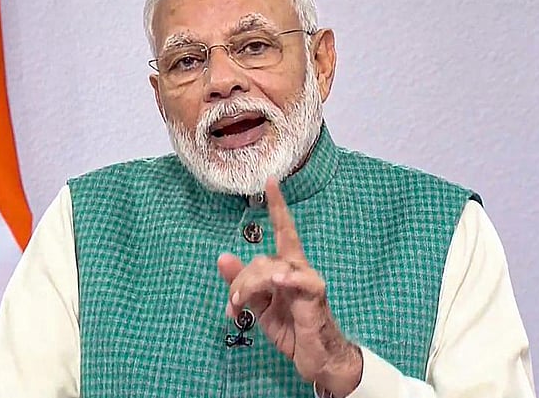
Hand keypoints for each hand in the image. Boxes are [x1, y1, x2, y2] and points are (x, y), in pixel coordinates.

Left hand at [217, 177, 361, 396]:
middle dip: (241, 281)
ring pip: (270, 269)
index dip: (277, 206)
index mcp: (286, 266)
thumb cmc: (290, 328)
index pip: (283, 230)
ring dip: (249, 287)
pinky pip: (300, 281)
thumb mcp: (258, 305)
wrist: (315, 357)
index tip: (270, 181)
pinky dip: (286, 280)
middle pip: (261, 259)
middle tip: (232, 304)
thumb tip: (222, 257)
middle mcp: (298, 268)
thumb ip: (241, 282)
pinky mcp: (315, 296)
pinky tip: (277, 281)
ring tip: (239, 307)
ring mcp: (308, 281)